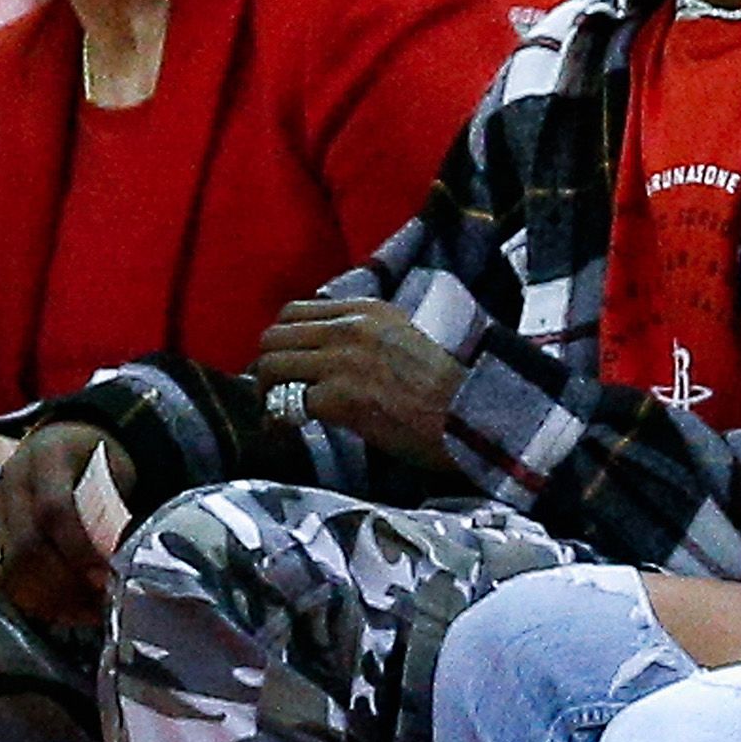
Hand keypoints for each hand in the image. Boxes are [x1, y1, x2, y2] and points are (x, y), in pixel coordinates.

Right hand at [0, 423, 134, 629]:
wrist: (62, 442)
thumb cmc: (97, 458)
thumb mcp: (115, 468)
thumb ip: (114, 507)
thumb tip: (122, 559)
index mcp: (47, 456)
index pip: (54, 510)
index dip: (79, 549)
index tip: (105, 576)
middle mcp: (11, 481)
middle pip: (25, 546)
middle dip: (63, 584)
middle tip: (98, 607)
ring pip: (8, 567)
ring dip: (47, 600)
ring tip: (84, 614)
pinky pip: (0, 575)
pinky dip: (30, 599)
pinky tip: (61, 610)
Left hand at [248, 298, 467, 470]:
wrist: (473, 416)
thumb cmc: (448, 387)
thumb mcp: (406, 339)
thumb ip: (366, 336)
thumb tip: (326, 353)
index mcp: (367, 310)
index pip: (295, 312)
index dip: (283, 340)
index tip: (288, 364)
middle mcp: (350, 328)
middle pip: (275, 336)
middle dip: (267, 366)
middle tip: (274, 392)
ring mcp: (343, 361)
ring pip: (271, 366)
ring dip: (267, 392)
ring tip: (277, 413)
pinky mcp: (340, 398)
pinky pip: (286, 404)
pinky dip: (280, 420)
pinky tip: (288, 431)